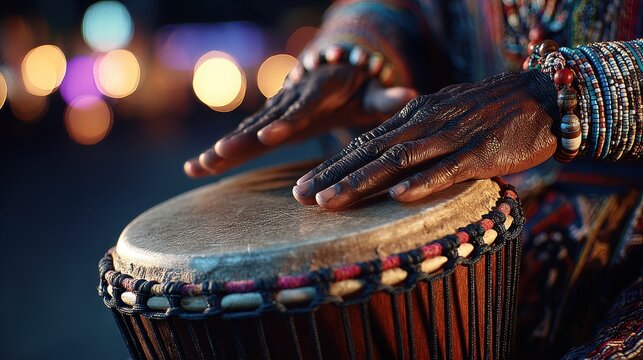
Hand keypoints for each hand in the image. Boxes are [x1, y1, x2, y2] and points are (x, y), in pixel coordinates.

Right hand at [184, 64, 416, 176]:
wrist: (329, 72)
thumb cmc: (356, 88)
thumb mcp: (371, 92)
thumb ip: (385, 98)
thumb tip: (409, 93)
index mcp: (317, 94)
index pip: (301, 108)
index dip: (286, 122)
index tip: (271, 136)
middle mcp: (289, 100)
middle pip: (263, 121)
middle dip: (240, 139)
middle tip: (218, 155)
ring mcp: (274, 111)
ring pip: (245, 130)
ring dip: (222, 149)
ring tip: (198, 168)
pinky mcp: (264, 121)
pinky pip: (240, 138)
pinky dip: (217, 153)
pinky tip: (194, 170)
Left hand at [292, 71, 558, 209]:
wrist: (541, 96)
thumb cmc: (489, 114)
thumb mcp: (442, 120)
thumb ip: (417, 140)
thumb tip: (393, 170)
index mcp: (414, 119)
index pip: (364, 144)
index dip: (332, 167)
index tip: (303, 188)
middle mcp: (424, 126)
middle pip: (369, 153)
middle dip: (332, 177)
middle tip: (299, 197)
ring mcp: (450, 138)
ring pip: (397, 162)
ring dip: (360, 183)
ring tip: (328, 202)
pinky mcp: (479, 153)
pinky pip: (447, 169)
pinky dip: (422, 182)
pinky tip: (397, 196)